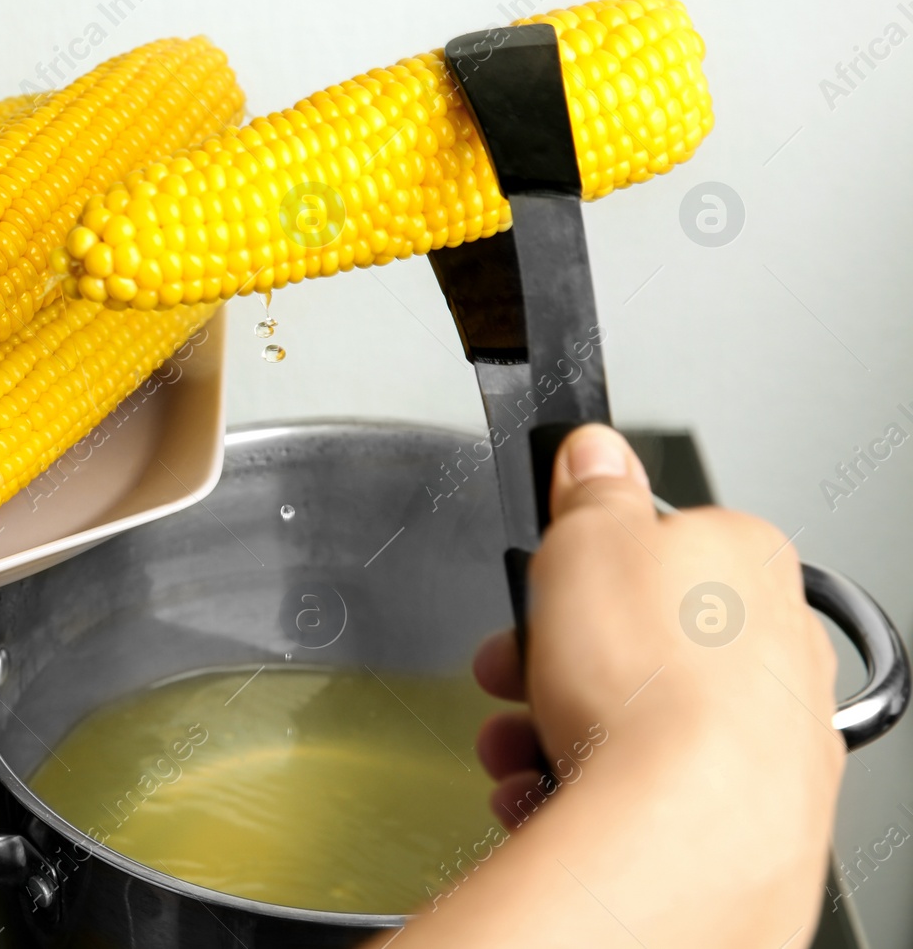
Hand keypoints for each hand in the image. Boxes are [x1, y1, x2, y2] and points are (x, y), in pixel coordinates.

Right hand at [385, 424, 843, 947]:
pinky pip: (649, 788)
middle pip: (633, 637)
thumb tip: (595, 451)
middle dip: (551, 658)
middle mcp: (775, 647)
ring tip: (514, 750)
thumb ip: (590, 490)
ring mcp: (767, 737)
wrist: (686, 832)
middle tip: (508, 674)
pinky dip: (588, 788)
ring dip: (552, 726)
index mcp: (745, 563)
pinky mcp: (748, 812)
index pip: (649, 545)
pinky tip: (545, 792)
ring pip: (634, 717)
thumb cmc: (653, 688)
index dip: (570, 569)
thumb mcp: (586, 539)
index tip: (532, 591)